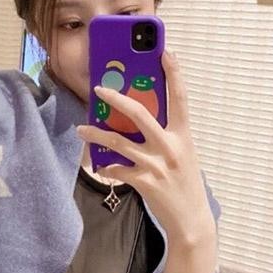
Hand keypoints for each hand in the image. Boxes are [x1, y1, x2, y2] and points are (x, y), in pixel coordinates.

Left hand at [75, 50, 214, 249]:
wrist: (190, 220)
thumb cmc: (184, 184)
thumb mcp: (182, 155)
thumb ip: (166, 137)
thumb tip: (139, 120)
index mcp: (183, 136)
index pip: (180, 98)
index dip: (174, 74)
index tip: (165, 52)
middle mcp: (170, 147)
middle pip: (140, 114)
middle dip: (117, 98)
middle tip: (99, 89)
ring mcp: (157, 165)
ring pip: (120, 142)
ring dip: (97, 133)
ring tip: (82, 128)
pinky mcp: (145, 183)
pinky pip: (118, 169)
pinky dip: (108, 168)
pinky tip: (103, 167)